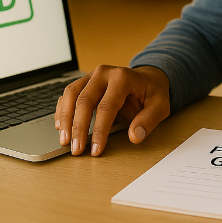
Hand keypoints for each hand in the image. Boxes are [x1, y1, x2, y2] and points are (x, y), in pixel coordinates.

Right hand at [55, 65, 170, 155]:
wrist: (148, 78)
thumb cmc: (152, 93)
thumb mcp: (160, 106)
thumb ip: (149, 120)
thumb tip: (134, 136)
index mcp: (122, 77)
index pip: (106, 106)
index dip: (99, 130)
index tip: (96, 149)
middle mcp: (104, 73)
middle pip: (84, 100)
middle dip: (78, 128)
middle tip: (76, 149)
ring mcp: (92, 75)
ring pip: (71, 95)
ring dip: (65, 119)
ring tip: (65, 141)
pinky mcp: (84, 81)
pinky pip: (67, 95)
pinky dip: (62, 110)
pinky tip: (61, 126)